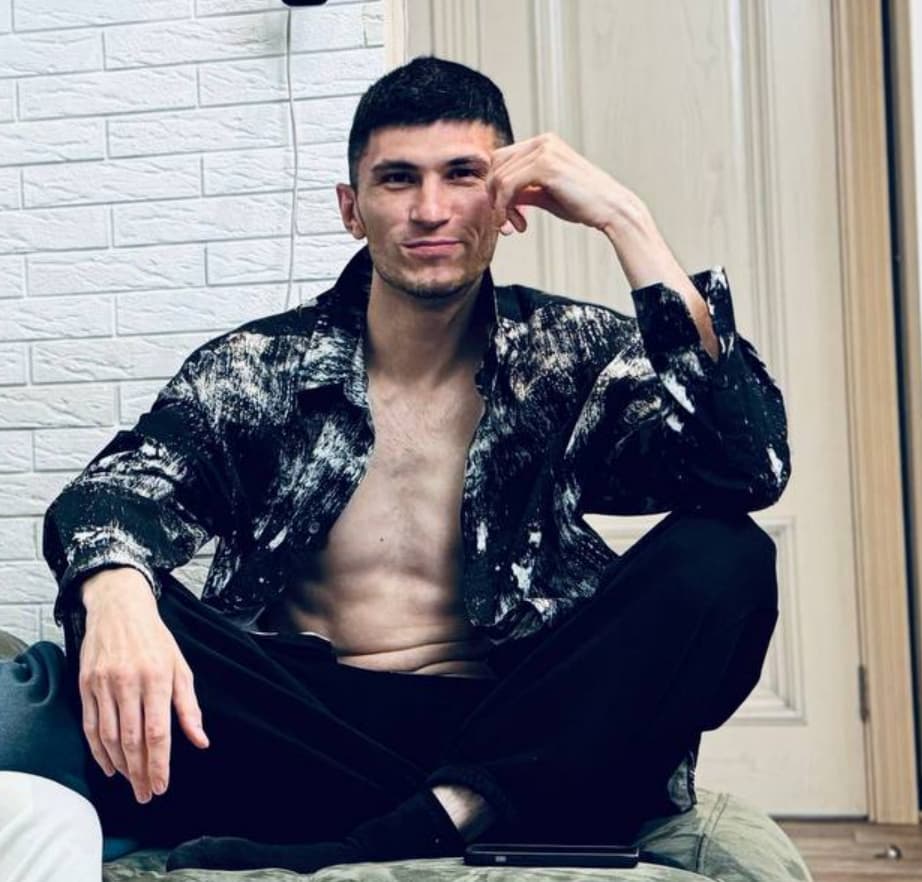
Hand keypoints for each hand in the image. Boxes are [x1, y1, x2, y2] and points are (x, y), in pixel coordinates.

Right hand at [78, 567, 208, 802]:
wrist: (120, 609)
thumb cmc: (156, 640)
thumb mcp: (180, 667)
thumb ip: (189, 707)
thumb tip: (201, 740)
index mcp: (157, 678)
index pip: (158, 732)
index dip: (159, 764)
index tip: (162, 786)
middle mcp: (128, 683)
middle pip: (133, 741)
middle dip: (140, 773)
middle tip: (147, 795)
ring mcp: (103, 684)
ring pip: (109, 737)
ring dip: (121, 766)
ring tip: (132, 784)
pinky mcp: (85, 685)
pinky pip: (90, 726)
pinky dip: (98, 751)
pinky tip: (110, 766)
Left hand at [488, 132, 642, 236]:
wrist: (610, 209)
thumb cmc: (583, 204)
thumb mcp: (545, 195)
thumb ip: (522, 191)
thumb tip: (499, 197)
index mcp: (543, 145)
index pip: (502, 160)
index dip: (497, 189)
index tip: (506, 215)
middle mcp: (542, 142)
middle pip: (496, 166)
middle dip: (495, 197)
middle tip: (506, 223)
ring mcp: (543, 150)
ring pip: (498, 177)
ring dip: (500, 207)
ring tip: (513, 226)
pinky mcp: (545, 165)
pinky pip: (507, 184)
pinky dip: (503, 206)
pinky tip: (514, 222)